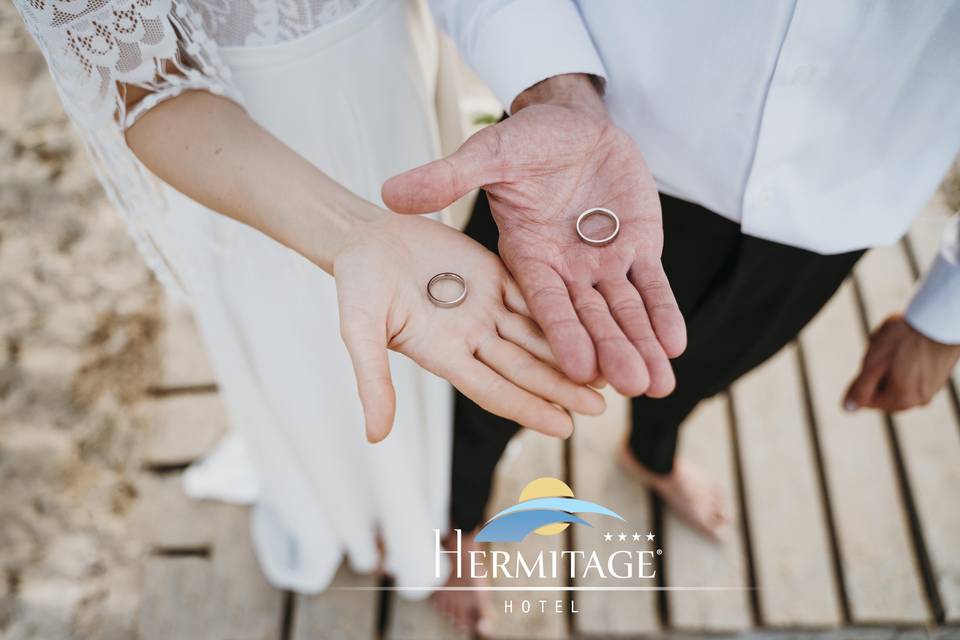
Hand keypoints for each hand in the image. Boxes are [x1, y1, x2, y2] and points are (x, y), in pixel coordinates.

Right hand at [334, 214, 605, 441]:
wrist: (364, 236)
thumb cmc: (355, 283)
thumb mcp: (360, 330)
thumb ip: (372, 379)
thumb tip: (375, 436)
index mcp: (443, 354)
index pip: (494, 388)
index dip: (528, 407)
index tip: (564, 427)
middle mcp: (471, 337)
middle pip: (525, 367)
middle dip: (562, 387)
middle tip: (602, 407)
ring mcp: (486, 307)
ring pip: (537, 334)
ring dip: (571, 352)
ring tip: (609, 370)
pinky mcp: (495, 276)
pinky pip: (535, 294)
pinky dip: (563, 309)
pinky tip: (595, 319)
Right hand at [382, 74, 684, 396]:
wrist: (571, 120)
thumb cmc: (522, 136)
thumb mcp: (485, 154)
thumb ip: (445, 178)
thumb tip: (390, 193)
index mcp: (522, 260)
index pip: (542, 307)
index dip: (557, 344)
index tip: (574, 379)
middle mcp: (560, 273)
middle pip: (584, 322)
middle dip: (608, 353)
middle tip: (627, 391)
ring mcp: (599, 263)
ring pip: (620, 312)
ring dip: (639, 345)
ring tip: (658, 384)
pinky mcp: (634, 248)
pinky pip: (649, 285)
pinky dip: (661, 312)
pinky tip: (674, 343)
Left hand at [844, 315, 959, 411]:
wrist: (941, 320)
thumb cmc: (906, 338)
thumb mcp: (874, 362)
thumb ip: (860, 389)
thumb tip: (847, 408)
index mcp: (901, 401)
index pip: (866, 399)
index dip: (863, 377)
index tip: (874, 358)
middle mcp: (919, 401)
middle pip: (882, 390)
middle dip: (878, 370)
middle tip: (887, 349)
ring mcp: (931, 390)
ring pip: (897, 380)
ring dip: (892, 364)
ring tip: (901, 345)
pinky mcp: (939, 378)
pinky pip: (913, 373)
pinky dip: (907, 361)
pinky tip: (912, 344)